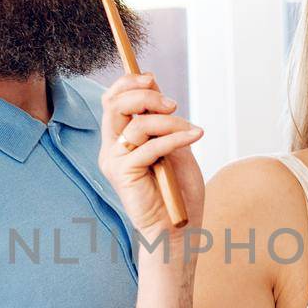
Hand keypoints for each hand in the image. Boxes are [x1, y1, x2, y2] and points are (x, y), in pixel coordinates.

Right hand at [97, 73, 205, 239]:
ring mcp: (114, 161)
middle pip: (114, 104)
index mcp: (121, 140)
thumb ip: (164, 123)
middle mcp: (112, 148)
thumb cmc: (178, 193)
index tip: (152, 79)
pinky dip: (175, 138)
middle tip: (172, 104)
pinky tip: (195, 137)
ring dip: (169, 122)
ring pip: (135, 123)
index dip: (128, 83)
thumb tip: (157, 93)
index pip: (112, 101)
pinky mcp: (123, 173)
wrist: (178, 229)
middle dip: (144, 95)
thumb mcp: (177, 148)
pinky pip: (149, 145)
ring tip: (191, 131)